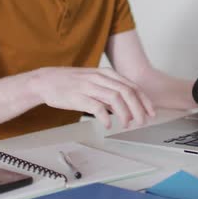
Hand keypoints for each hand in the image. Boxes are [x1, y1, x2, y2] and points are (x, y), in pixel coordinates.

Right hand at [32, 67, 155, 128]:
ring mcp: (89, 86)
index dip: (144, 100)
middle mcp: (100, 78)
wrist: (46, 81)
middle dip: (139, 108)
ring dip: (125, 113)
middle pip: (127, 92)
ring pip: (115, 98)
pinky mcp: (78, 97)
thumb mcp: (94, 81)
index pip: (131, 86)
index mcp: (106, 73)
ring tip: (126, 125)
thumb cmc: (71, 83)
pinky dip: (105, 117)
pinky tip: (107, 125)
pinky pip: (97, 107)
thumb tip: (128, 106)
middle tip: (142, 121)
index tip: (151, 112)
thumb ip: (110, 90)